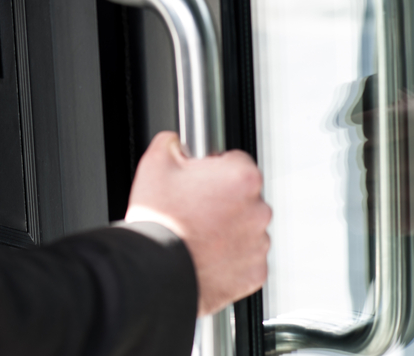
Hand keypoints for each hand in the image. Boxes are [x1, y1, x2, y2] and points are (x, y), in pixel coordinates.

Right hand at [125, 132, 270, 316]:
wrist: (156, 270)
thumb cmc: (159, 221)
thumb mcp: (155, 163)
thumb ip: (172, 142)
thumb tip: (176, 142)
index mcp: (241, 178)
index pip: (237, 161)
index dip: (213, 169)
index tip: (200, 179)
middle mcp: (258, 210)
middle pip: (245, 196)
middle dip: (223, 200)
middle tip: (194, 208)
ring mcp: (258, 243)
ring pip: (246, 228)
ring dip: (229, 229)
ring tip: (197, 233)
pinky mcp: (254, 272)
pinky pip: (246, 259)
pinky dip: (231, 258)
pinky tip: (206, 254)